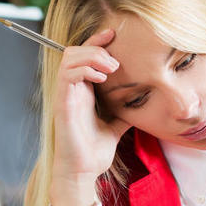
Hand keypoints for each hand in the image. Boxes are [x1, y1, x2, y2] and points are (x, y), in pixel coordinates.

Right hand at [50, 28, 130, 205]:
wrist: (83, 170)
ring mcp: (66, 95)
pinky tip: (101, 78)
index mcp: (84, 91)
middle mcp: (72, 89)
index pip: (85, 56)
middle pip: (75, 50)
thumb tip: (143, 105)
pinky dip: (85, 70)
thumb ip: (125, 112)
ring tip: (111, 68)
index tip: (115, 35)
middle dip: (96, 47)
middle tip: (117, 60)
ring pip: (69, 58)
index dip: (98, 42)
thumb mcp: (117, 126)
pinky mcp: (62, 103)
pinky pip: (67, 75)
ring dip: (92, 56)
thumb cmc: (94, 150)